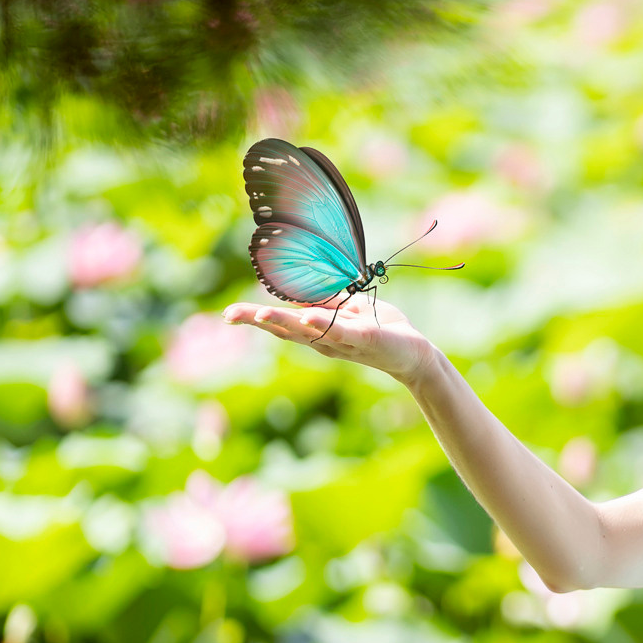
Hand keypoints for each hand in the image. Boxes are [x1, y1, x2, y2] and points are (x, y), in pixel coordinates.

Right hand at [223, 295, 437, 387]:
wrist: (414, 353)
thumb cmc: (382, 327)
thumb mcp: (350, 308)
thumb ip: (325, 301)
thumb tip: (297, 289)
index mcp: (318, 331)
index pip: (282, 323)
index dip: (255, 318)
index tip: (227, 314)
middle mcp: (324, 340)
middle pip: (286, 329)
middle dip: (256, 320)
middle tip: (228, 315)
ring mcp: (343, 341)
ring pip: (308, 331)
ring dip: (283, 321)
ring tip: (258, 313)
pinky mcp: (365, 338)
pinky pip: (342, 331)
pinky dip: (324, 325)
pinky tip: (306, 318)